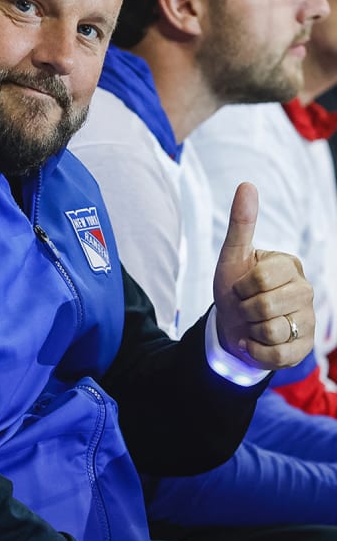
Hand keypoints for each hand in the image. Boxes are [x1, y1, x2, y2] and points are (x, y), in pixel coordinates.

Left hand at [213, 182, 314, 369]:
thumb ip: (240, 223)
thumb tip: (247, 184)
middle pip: (265, 305)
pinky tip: (255, 341)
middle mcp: (305, 291)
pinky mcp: (304, 348)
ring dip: (251, 330)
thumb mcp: (231, 257)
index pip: (261, 277)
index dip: (241, 286)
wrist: (232, 326)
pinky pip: (276, 355)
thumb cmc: (234, 289)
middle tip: (245, 307)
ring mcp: (309, 320)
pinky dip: (256, 351)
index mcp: (290, 266)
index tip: (240, 286)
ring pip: (272, 331)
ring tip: (252, 324)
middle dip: (244, 309)